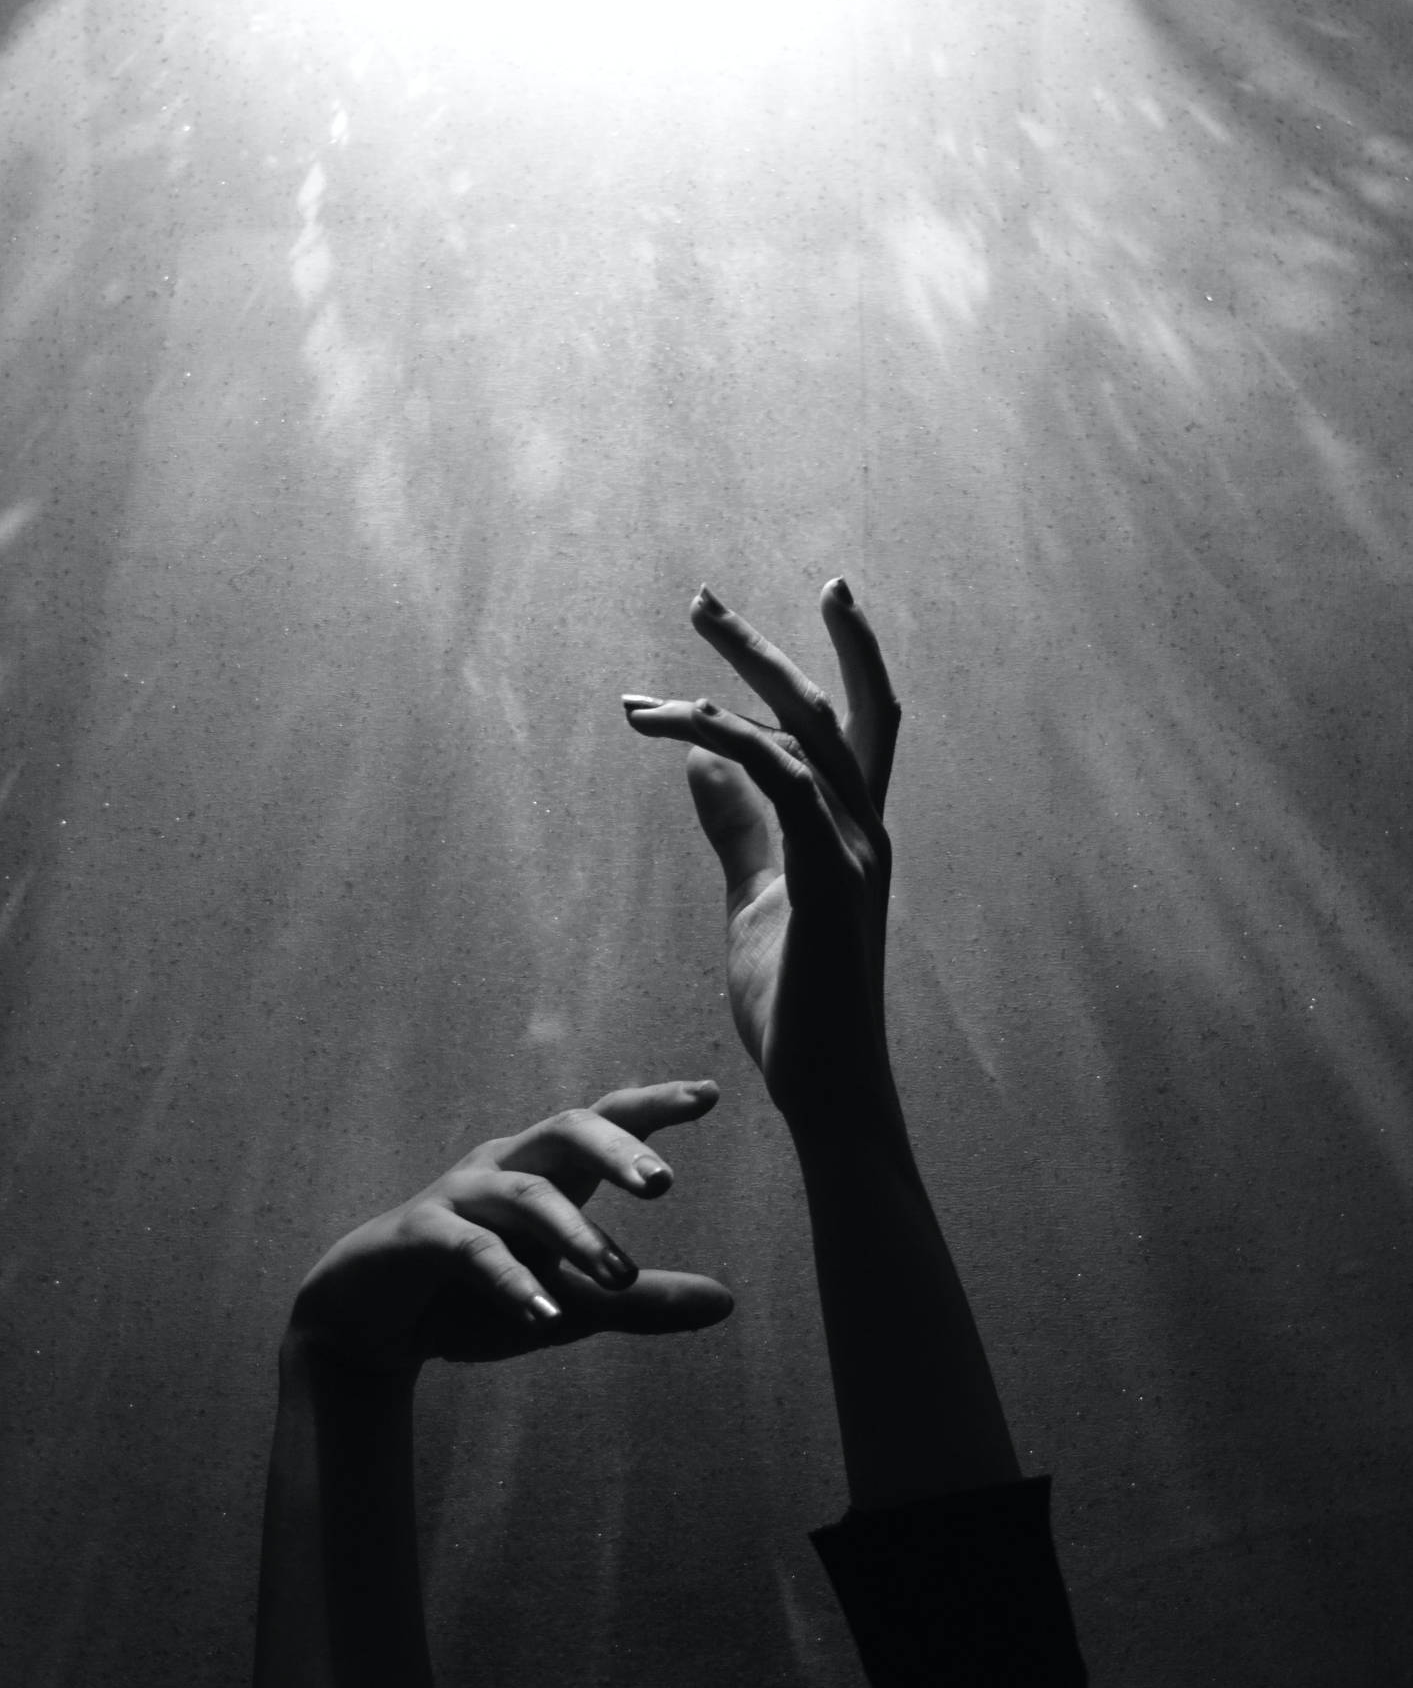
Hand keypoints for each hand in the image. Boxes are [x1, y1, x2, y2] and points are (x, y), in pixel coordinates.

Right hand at [287, 1080, 731, 1373]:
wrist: (371, 1329)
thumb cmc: (476, 1301)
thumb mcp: (572, 1306)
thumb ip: (641, 1302)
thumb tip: (727, 1302)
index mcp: (547, 1172)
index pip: (605, 1122)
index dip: (654, 1104)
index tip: (711, 1093)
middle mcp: (505, 1167)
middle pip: (565, 1130)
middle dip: (616, 1149)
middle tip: (663, 1182)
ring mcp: (459, 1196)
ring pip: (525, 1194)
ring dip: (575, 1234)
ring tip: (620, 1276)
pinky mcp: (418, 1235)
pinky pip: (470, 1248)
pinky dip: (510, 1280)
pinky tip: (544, 1315)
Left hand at [623, 580, 901, 1129]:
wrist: (823, 1089)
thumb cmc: (795, 1005)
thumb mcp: (754, 899)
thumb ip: (737, 828)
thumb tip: (699, 759)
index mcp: (853, 832)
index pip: (848, 724)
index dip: (801, 665)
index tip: (711, 637)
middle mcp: (865, 829)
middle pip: (832, 706)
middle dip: (768, 646)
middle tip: (699, 599)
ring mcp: (855, 853)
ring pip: (806, 732)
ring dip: (738, 679)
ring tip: (668, 654)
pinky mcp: (830, 881)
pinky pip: (785, 784)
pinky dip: (733, 742)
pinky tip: (680, 726)